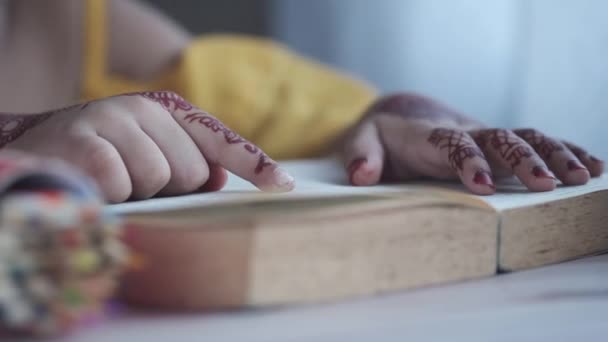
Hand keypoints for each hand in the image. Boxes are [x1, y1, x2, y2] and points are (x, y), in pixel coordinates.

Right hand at [1, 92, 294, 201]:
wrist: (39, 149)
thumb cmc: (104, 159)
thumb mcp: (148, 156)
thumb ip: (187, 163)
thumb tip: (218, 180)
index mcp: (167, 112)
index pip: (220, 139)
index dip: (254, 164)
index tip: (283, 186)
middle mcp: (144, 109)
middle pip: (194, 170)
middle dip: (171, 188)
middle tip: (137, 181)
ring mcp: (114, 119)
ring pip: (159, 178)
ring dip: (137, 192)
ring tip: (112, 180)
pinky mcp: (86, 142)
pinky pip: (122, 184)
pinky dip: (110, 195)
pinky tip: (93, 183)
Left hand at [340, 93, 604, 194]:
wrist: (402, 117)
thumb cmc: (381, 136)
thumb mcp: (360, 141)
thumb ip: (360, 155)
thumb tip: (362, 174)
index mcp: (429, 136)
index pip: (451, 143)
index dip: (468, 160)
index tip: (482, 184)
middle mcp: (464, 133)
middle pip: (498, 138)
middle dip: (523, 159)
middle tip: (548, 183)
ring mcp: (484, 137)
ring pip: (525, 136)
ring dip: (553, 153)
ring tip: (582, 176)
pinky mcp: (497, 146)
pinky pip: (534, 142)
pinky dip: (563, 150)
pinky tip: (591, 166)